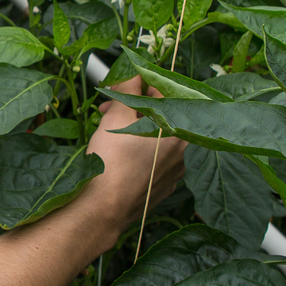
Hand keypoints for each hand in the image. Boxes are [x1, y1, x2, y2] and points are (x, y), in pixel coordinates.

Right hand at [74, 76, 186, 247]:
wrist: (101, 210)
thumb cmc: (111, 163)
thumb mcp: (117, 118)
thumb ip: (129, 91)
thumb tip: (134, 74)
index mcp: (180, 133)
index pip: (169, 97)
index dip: (145, 86)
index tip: (125, 85)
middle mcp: (183, 155)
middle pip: (162, 120)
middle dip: (135, 108)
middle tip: (109, 106)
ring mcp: (174, 174)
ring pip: (157, 141)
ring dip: (136, 129)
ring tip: (109, 129)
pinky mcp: (161, 189)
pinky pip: (153, 161)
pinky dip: (139, 152)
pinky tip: (118, 153)